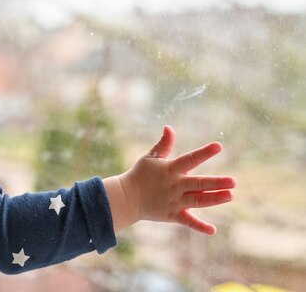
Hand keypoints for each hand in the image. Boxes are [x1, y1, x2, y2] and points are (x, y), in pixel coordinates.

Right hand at [105, 126, 235, 234]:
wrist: (126, 198)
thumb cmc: (139, 175)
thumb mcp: (150, 157)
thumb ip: (163, 144)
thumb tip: (169, 127)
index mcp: (170, 170)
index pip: (190, 159)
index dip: (204, 153)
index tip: (218, 146)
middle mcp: (175, 186)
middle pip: (198, 184)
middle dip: (216, 183)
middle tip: (233, 182)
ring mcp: (174, 201)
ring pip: (197, 201)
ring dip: (214, 199)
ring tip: (230, 195)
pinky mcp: (172, 215)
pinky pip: (187, 221)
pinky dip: (199, 226)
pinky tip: (213, 230)